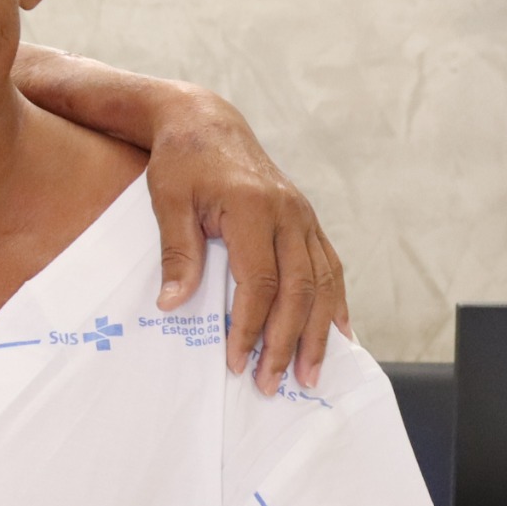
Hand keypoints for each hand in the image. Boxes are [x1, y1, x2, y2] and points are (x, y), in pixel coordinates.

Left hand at [144, 84, 349, 389]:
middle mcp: (287, 213)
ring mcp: (303, 216)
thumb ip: (177, 252)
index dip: (250, 326)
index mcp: (252, 208)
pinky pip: (330, 267)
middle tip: (270, 383)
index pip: (259, 282)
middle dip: (287, 342)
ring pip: (323, 283)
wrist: (205, 122)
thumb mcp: (168, 201)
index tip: (237, 361)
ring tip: (310, 375)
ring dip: (318, 333)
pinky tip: (339, 333)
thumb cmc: (181, 161)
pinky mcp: (306, 220)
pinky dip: (336, 303)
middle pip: (299, 290)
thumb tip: (171, 305)